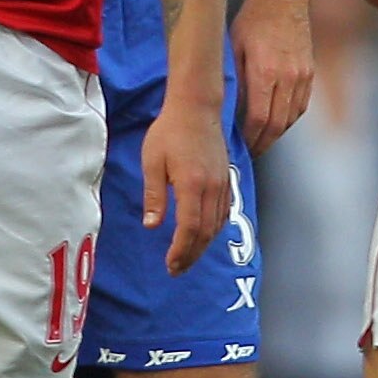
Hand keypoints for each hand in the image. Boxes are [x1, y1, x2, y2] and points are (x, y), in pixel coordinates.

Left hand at [138, 101, 230, 275]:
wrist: (196, 108)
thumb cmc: (169, 132)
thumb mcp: (152, 162)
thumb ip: (154, 196)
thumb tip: (152, 226)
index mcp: (192, 185)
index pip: (189, 228)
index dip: (181, 250)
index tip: (170, 264)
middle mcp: (212, 188)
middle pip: (206, 232)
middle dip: (191, 254)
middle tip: (177, 270)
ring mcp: (222, 184)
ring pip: (217, 225)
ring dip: (203, 245)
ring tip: (188, 257)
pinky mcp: (226, 179)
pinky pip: (223, 213)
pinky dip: (214, 229)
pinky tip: (204, 235)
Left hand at [231, 0, 313, 152]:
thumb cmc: (253, 18)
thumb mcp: (233, 48)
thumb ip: (234, 81)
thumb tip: (228, 111)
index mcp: (266, 72)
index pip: (259, 119)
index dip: (250, 138)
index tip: (240, 147)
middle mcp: (288, 77)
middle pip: (277, 125)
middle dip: (262, 143)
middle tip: (250, 152)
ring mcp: (302, 75)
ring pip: (291, 118)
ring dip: (275, 134)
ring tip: (260, 140)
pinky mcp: (310, 72)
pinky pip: (301, 105)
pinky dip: (288, 119)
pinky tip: (276, 121)